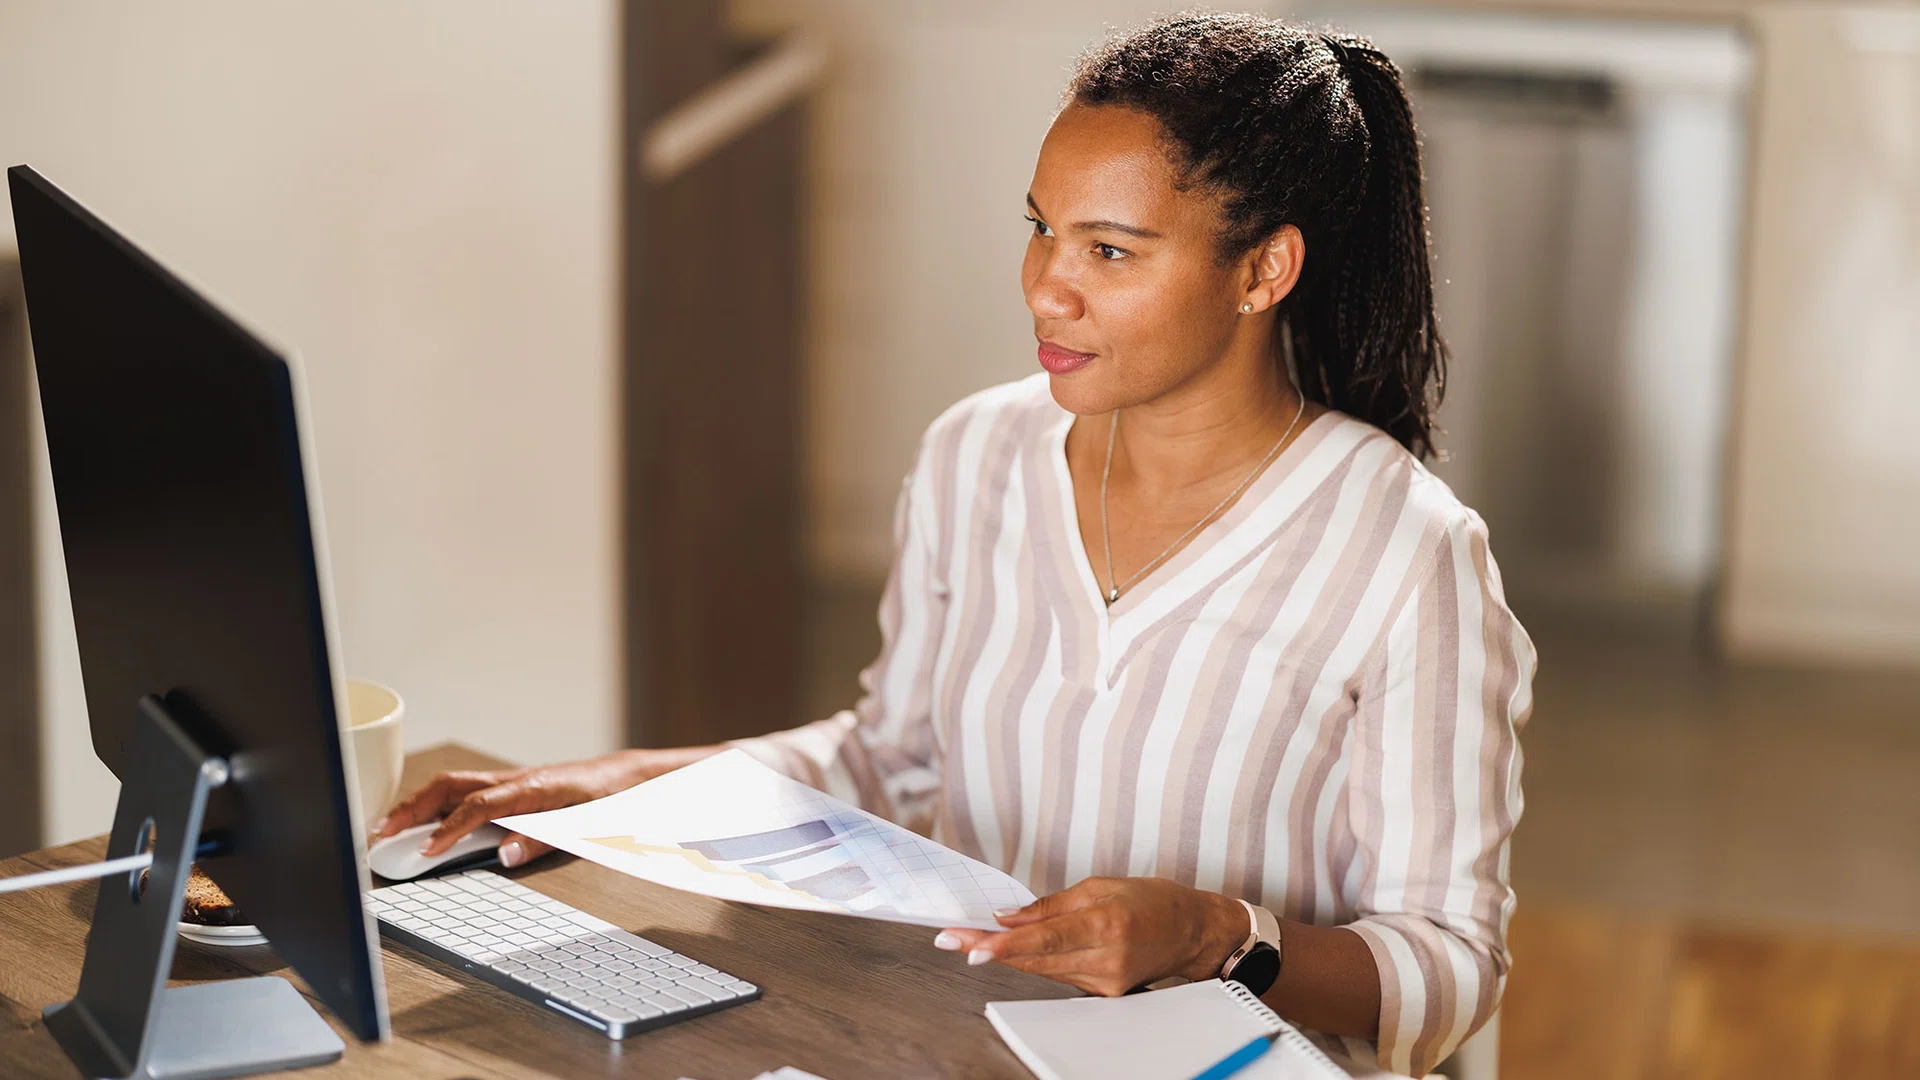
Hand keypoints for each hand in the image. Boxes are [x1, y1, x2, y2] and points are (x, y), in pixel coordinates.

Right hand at [372, 746, 718, 866]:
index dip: (448, 830)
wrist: (626, 778)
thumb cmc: (608, 799)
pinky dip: (435, 806)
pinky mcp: (509, 788)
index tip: (423, 854)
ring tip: (385, 830)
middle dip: (411, 810)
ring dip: (417, 806)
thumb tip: (504, 854)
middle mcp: (515, 780)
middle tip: (379, 836)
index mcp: (533, 787)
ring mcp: (509, 781)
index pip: (478, 807)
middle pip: (450, 787)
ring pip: (451, 787)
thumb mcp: (586, 824)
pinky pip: (463, 792)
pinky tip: (419, 824)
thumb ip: (544, 840)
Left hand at [933, 877, 1245, 996]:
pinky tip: (1014, 950)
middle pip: (1036, 959)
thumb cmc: (1149, 901)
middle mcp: (1106, 959)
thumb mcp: (1100, 886)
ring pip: (1043, 970)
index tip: (972, 946)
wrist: (1190, 932)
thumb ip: (1051, 906)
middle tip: (949, 937)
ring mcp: (1106, 982)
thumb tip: (1007, 916)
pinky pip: (1059, 976)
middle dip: (989, 948)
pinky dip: (1036, 962)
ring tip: (969, 940)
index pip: (1045, 939)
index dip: (1005, 945)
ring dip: (1006, 956)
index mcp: (1106, 924)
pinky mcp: (1105, 993)